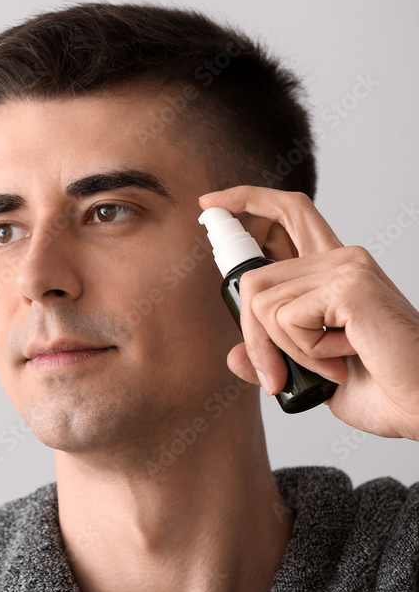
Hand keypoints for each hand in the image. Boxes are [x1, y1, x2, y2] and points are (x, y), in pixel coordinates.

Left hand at [198, 186, 418, 440]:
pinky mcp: (349, 285)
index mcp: (334, 269)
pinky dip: (303, 352)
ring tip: (330, 366)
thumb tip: (233, 356)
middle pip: (254, 278)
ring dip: (285, 350)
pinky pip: (285, 318)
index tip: (208, 203)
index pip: (287, 212)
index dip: (246, 200)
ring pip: (263, 303)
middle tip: (274, 378)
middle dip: (251, 334)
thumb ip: (273, 357)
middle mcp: (341, 258)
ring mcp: (346, 267)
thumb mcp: (311, 375)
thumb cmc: (383, 390)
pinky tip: (343, 359)